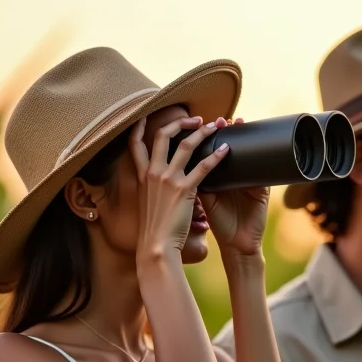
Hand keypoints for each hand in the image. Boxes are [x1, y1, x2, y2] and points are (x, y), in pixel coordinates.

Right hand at [129, 114, 230, 263]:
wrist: (155, 247)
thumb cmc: (154, 230)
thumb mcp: (147, 204)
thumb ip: (152, 190)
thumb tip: (161, 185)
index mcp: (142, 176)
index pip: (135, 144)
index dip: (139, 126)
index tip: (145, 115)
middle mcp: (153, 173)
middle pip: (163, 135)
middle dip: (180, 122)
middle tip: (195, 118)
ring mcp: (168, 179)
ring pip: (186, 145)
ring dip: (202, 132)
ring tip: (216, 126)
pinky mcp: (184, 190)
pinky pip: (203, 166)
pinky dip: (216, 155)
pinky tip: (226, 150)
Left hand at [200, 118, 269, 258]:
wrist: (238, 245)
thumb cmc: (220, 224)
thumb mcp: (205, 202)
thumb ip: (192, 184)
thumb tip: (173, 167)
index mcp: (221, 179)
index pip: (214, 154)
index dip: (207, 139)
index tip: (198, 123)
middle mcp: (236, 177)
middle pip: (232, 148)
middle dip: (226, 131)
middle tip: (220, 119)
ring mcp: (250, 181)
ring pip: (247, 153)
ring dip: (243, 136)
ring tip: (239, 122)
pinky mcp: (263, 190)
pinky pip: (262, 170)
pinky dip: (260, 157)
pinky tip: (257, 145)